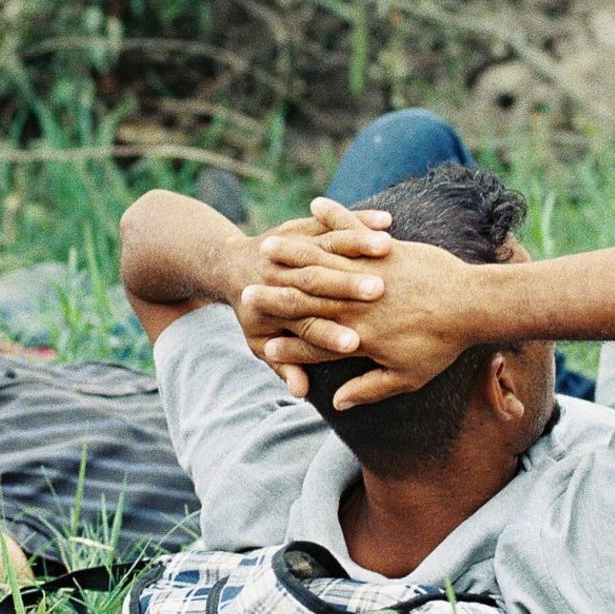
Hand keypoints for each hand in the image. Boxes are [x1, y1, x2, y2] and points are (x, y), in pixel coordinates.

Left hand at [235, 199, 393, 380]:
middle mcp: (295, 279)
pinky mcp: (306, 229)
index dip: (331, 336)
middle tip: (379, 289)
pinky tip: (385, 220)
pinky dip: (357, 220)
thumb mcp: (259, 341)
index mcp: (286, 312)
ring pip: (330, 245)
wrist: (230, 267)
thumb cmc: (253, 310)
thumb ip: (285, 367)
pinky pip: (333, 222)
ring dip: (357, 243)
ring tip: (383, 243)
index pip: (312, 329)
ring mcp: (301, 250)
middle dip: (353, 286)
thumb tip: (299, 393)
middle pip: (326, 284)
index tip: (355, 343)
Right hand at [248, 209, 483, 409]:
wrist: (475, 305)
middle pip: (305, 299)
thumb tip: (337, 403)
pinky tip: (314, 206)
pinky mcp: (384, 250)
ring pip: (321, 261)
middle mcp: (357, 304)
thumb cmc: (443, 344)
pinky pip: (352, 229)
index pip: (311, 343)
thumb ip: (370, 388)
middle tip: (246, 291)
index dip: (286, 346)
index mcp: (359, 337)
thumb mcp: (408, 376)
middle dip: (273, 296)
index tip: (265, 345)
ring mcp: (368, 273)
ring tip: (267, 247)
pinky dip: (334, 215)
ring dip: (291, 251)